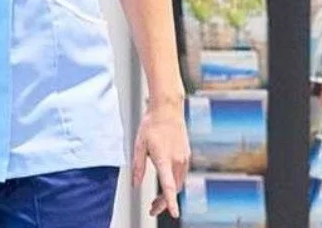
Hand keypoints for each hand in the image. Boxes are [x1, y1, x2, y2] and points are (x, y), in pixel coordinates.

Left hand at [133, 100, 190, 217]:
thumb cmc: (152, 124)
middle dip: (164, 202)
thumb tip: (135, 184)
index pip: (169, 186)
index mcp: (164, 158)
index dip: (170, 202)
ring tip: (157, 200)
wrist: (168, 108)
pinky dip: (174, 182)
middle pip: (174, 188)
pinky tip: (165, 182)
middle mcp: (177, 159)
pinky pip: (181, 174)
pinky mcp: (186, 154)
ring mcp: (184, 156)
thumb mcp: (139, 145)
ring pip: (179, 182)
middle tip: (152, 209)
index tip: (174, 214)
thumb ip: (138, 167)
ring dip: (169, 193)